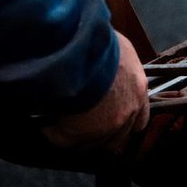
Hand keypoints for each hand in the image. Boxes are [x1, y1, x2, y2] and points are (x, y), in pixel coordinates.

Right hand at [42, 30, 149, 152]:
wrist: (78, 52)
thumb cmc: (99, 43)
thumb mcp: (121, 48)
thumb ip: (121, 64)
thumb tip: (111, 63)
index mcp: (139, 90)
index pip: (140, 119)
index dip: (125, 120)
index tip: (113, 118)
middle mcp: (127, 112)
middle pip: (118, 137)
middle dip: (102, 134)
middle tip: (85, 126)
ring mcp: (104, 127)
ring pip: (92, 143)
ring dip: (78, 136)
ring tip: (62, 123)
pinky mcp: (78, 135)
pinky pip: (63, 140)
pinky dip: (53, 133)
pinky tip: (45, 123)